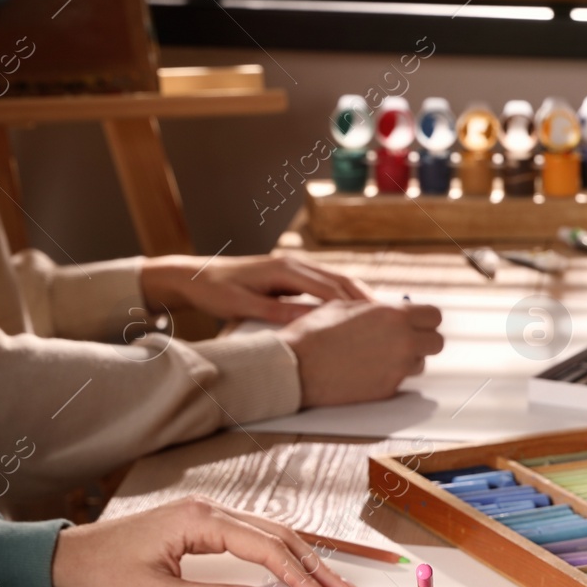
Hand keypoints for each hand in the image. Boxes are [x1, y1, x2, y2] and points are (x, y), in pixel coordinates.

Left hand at [51, 496, 353, 586]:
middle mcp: (208, 509)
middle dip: (312, 563)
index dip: (299, 574)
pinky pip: (252, 534)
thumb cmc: (103, 576)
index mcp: (199, 521)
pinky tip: (294, 568)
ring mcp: (206, 513)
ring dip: (300, 557)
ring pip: (269, 531)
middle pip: (277, 533)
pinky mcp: (201, 524)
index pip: (266, 546)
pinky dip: (279, 552)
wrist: (65, 559)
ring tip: (328, 581)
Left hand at [140, 254, 372, 323]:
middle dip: (366, 300)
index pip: (330, 287)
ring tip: (381, 316)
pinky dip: (344, 297)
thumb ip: (277, 313)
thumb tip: (309, 322)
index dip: (355, 304)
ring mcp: (294, 267)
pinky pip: (325, 285)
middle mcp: (293, 264)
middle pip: (340, 281)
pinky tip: (355, 311)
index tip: (376, 320)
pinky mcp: (291, 275)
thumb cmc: (215, 291)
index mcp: (284, 269)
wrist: (195, 276)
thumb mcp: (243, 305)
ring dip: (358, 297)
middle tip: (391, 319)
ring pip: (336, 281)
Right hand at [279, 300, 444, 406]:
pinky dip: (391, 375)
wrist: (295, 367)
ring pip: (420, 363)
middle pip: (436, 342)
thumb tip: (392, 310)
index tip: (416, 321)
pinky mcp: (388, 389)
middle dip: (424, 339)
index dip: (425, 318)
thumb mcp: (345, 306)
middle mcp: (402, 342)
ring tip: (382, 355)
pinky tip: (370, 369)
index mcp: (393, 316)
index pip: (434, 315)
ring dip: (408, 359)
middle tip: (407, 339)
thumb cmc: (315, 333)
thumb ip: (376, 309)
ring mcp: (397, 368)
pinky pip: (401, 380)